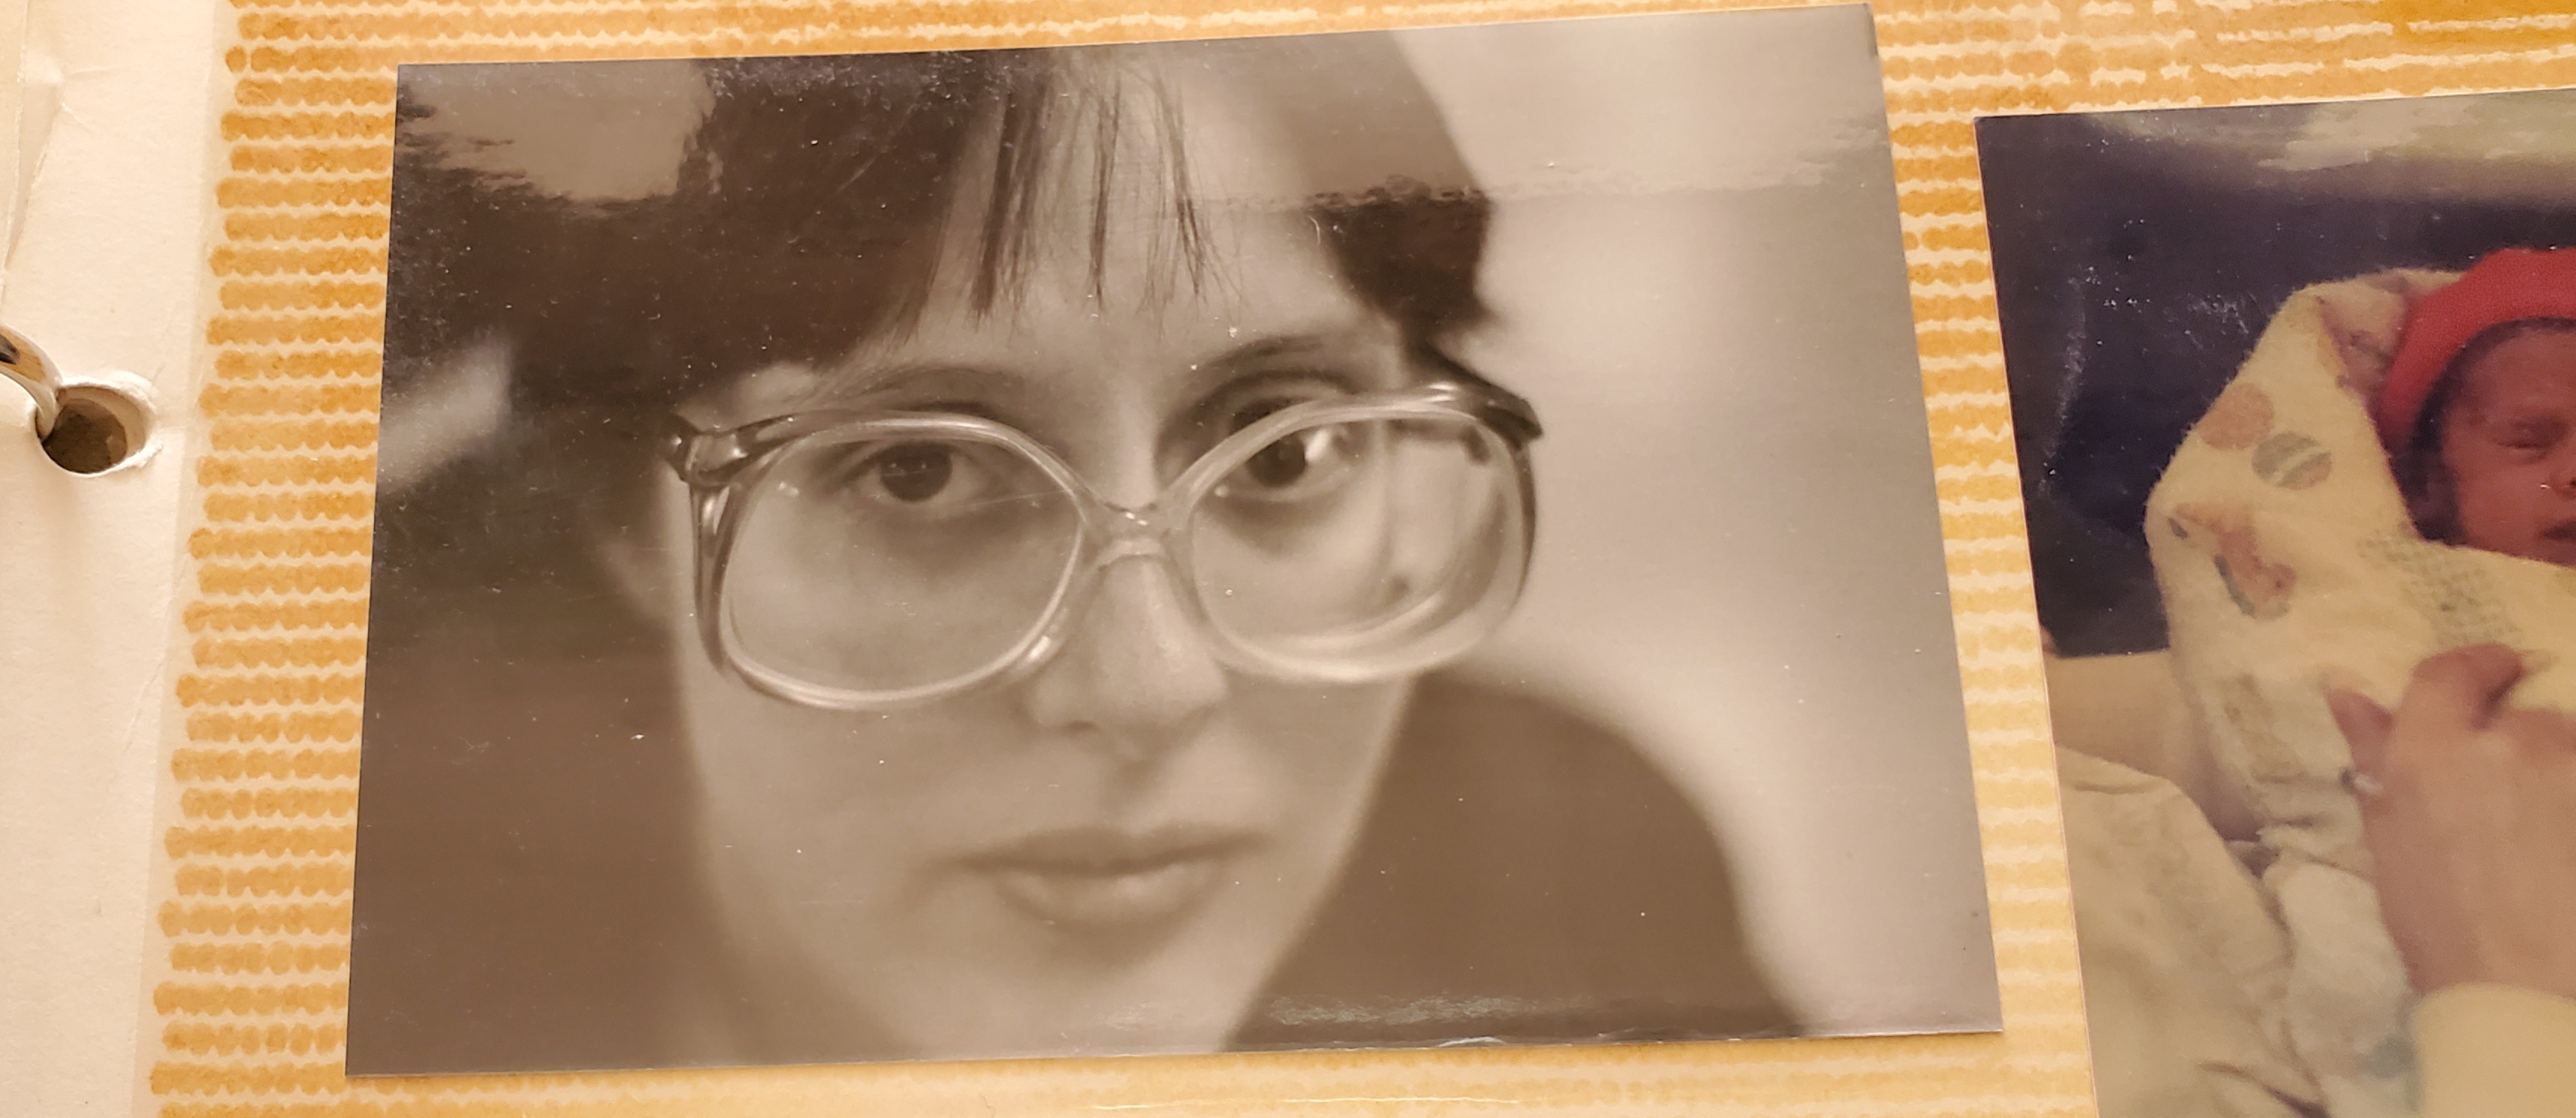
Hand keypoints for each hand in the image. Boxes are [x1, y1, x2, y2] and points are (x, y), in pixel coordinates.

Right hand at [2326, 644, 2575, 1000]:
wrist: (2525, 989)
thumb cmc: (2440, 926)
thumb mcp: (2389, 840)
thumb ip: (2375, 756)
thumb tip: (2349, 693)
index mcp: (2429, 752)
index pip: (2448, 674)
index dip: (2472, 666)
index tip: (2491, 670)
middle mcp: (2505, 743)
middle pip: (2521, 713)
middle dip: (2515, 741)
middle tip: (2506, 798)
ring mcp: (2569, 768)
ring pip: (2568, 744)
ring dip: (2558, 769)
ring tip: (2545, 830)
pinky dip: (2573, 795)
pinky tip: (2563, 844)